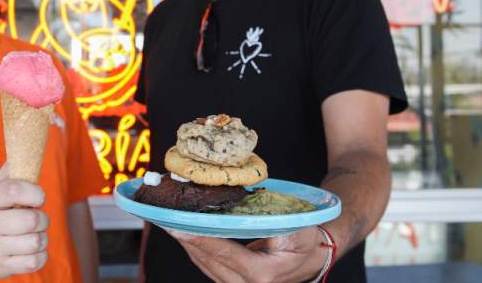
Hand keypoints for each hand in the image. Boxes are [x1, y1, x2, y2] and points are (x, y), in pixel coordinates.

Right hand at [0, 164, 49, 278]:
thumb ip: (13, 168)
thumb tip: (28, 145)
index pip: (14, 190)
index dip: (35, 192)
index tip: (39, 197)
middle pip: (31, 220)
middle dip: (41, 218)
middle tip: (35, 217)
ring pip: (36, 241)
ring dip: (41, 237)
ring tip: (31, 233)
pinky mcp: (0, 267)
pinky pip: (35, 261)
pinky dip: (40, 254)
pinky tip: (31, 248)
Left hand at [167, 226, 327, 282]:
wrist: (315, 254)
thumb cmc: (307, 238)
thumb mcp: (293, 226)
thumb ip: (267, 220)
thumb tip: (238, 207)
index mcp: (262, 274)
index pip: (223, 253)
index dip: (199, 238)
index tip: (179, 225)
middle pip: (208, 261)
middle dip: (186, 239)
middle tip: (166, 219)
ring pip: (206, 266)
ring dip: (188, 244)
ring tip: (171, 223)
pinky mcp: (236, 282)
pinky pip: (211, 267)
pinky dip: (198, 250)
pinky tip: (187, 234)